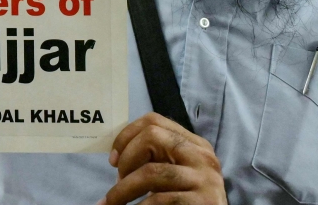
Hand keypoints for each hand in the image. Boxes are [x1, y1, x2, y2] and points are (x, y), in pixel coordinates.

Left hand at [103, 113, 225, 204]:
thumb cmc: (186, 198)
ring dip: (123, 189)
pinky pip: (160, 199)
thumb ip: (154, 158)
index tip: (112, 158)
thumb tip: (116, 155)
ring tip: (112, 202)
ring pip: (151, 172)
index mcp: (194, 143)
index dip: (126, 135)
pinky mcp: (204, 201)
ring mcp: (205, 179)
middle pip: (152, 136)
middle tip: (117, 179)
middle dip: (126, 158)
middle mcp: (202, 156)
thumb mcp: (172, 172)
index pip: (154, 121)